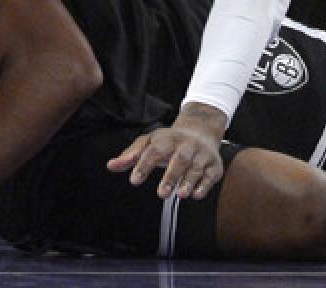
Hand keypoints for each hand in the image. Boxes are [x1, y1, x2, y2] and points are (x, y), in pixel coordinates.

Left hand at [105, 104, 226, 200]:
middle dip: (171, 176)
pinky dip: (205, 185)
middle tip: (161, 194)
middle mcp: (186, 145)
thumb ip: (131, 155)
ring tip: (180, 195)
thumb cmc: (169, 141)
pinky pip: (211, 175)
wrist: (201, 130)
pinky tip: (196, 194)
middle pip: (179, 159)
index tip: (134, 181)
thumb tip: (110, 166)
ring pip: (196, 168)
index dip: (143, 165)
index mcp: (167, 139)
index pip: (154, 151)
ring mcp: (202, 154)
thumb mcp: (149, 143)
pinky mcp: (215, 165)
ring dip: (189, 181)